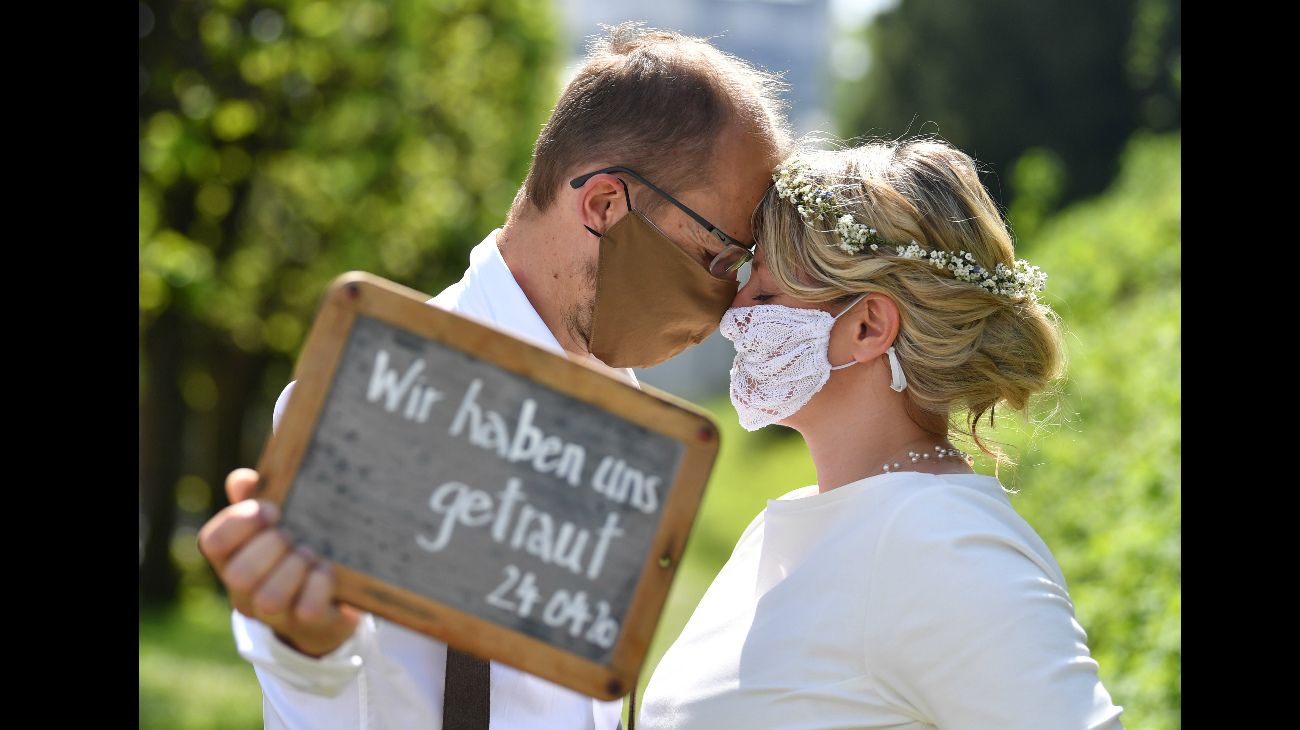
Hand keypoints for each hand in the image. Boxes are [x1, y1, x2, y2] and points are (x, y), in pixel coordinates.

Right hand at [198, 468, 360, 656]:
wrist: (327, 602)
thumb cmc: (292, 551)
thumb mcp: (273, 523)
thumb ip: (254, 498)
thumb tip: (243, 480)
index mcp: (231, 558)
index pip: (212, 541)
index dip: (241, 521)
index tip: (273, 510)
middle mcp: (243, 590)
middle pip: (238, 575)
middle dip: (272, 547)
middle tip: (292, 537)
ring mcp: (272, 612)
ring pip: (269, 597)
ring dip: (295, 568)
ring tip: (309, 554)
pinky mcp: (305, 623)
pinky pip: (307, 609)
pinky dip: (321, 584)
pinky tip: (326, 571)